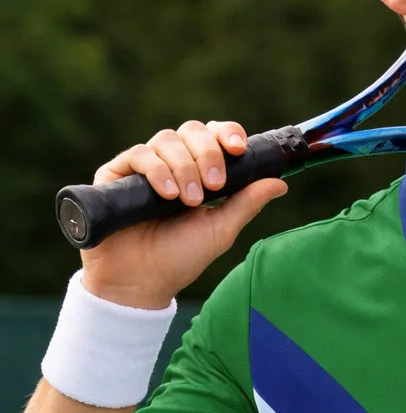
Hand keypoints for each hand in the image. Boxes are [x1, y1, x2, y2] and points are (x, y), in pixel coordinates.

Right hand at [81, 119, 287, 308]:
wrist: (141, 282)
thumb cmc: (180, 258)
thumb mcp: (221, 230)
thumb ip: (247, 204)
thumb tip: (281, 183)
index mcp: (198, 171)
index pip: (213, 136)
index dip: (227, 134)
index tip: (239, 150)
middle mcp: (172, 163)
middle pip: (191, 130)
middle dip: (208, 153)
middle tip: (214, 185)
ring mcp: (144, 166)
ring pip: (167, 139)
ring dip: (184, 166)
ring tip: (188, 200)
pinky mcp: (117, 173)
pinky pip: (139, 154)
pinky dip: (157, 170)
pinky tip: (168, 195)